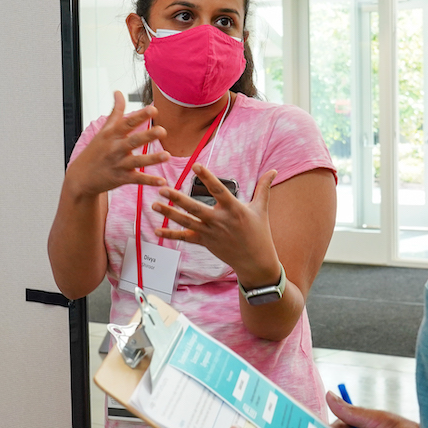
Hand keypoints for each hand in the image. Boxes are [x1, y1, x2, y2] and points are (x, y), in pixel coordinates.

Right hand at [64, 91, 168, 198]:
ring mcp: (119, 164)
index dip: (140, 116)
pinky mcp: (121, 179)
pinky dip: (149, 181)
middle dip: (147, 136)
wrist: (81, 177)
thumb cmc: (94, 151)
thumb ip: (115, 112)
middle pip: (133, 141)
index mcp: (112, 135)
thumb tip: (118, 92)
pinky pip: (137, 179)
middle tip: (162, 131)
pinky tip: (162, 182)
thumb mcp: (103, 131)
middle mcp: (115, 148)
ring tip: (167, 155)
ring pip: (137, 161)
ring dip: (152, 159)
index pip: (127, 123)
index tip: (153, 109)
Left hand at [152, 164, 280, 286]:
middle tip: (162, 188)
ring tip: (154, 203)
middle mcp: (220, 221)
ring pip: (186, 222)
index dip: (207, 177)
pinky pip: (186, 237)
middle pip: (195, 208)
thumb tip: (274, 171)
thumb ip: (264, 188)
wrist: (256, 262)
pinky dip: (171, 233)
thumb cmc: (260, 233)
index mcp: (234, 210)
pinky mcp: (205, 243)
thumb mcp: (261, 209)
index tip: (196, 165)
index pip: (219, 190)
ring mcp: (211, 233)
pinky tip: (157, 229)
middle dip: (177, 199)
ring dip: (169, 213)